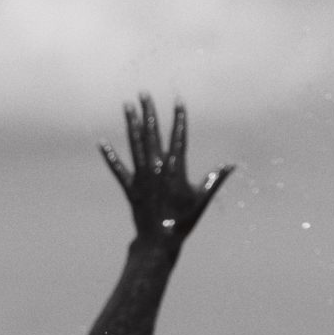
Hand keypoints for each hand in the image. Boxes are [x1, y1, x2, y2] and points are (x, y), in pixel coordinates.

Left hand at [101, 95, 234, 243]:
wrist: (160, 241)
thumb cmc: (184, 221)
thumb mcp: (202, 200)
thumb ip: (215, 180)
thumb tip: (232, 165)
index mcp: (175, 169)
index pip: (178, 137)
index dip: (178, 119)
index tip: (178, 101)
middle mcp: (156, 168)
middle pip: (152, 134)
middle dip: (148, 112)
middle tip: (143, 93)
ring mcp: (141, 177)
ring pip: (135, 144)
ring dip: (130, 124)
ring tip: (126, 105)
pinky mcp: (130, 187)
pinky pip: (118, 169)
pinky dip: (110, 156)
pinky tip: (101, 143)